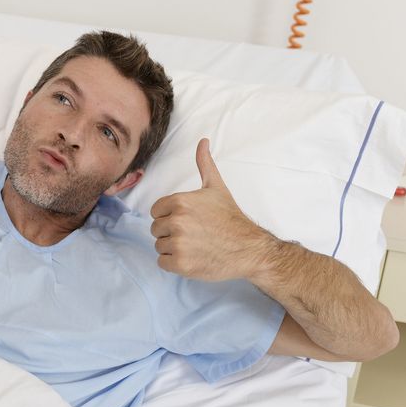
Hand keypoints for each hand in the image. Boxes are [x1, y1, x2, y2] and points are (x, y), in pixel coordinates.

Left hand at [150, 138, 275, 281]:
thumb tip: (203, 141)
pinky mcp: (181, 264)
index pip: (155, 211)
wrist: (249, 248)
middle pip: (156, 229)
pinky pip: (162, 262)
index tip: (188, 220)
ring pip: (159, 246)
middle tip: (194, 234)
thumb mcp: (216, 187)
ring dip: (173, 248)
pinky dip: (174, 264)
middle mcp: (176, 221)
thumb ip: (204, 164)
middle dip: (171, 232)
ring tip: (195, 246)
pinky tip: (192, 258)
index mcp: (179, 201)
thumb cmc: (231, 218)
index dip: (170, 216)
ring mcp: (179, 243)